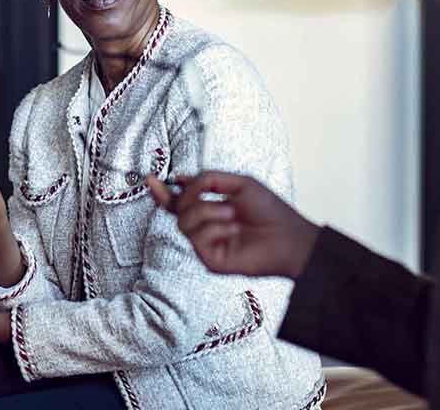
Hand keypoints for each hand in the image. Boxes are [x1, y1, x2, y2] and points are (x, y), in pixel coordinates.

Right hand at [147, 172, 318, 278]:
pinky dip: (215, 227)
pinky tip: (233, 229)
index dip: (163, 192)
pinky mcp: (210, 260)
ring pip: (184, 222)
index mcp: (211, 209)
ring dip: (207, 211)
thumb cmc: (270, 211)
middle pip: (177, 209)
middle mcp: (205, 227)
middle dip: (190, 196)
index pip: (179, 202)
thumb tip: (181, 179)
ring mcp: (206, 244)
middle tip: (210, 193)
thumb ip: (208, 179)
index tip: (150, 179)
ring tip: (232, 214)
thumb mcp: (239, 183)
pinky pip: (196, 238)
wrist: (288, 236)